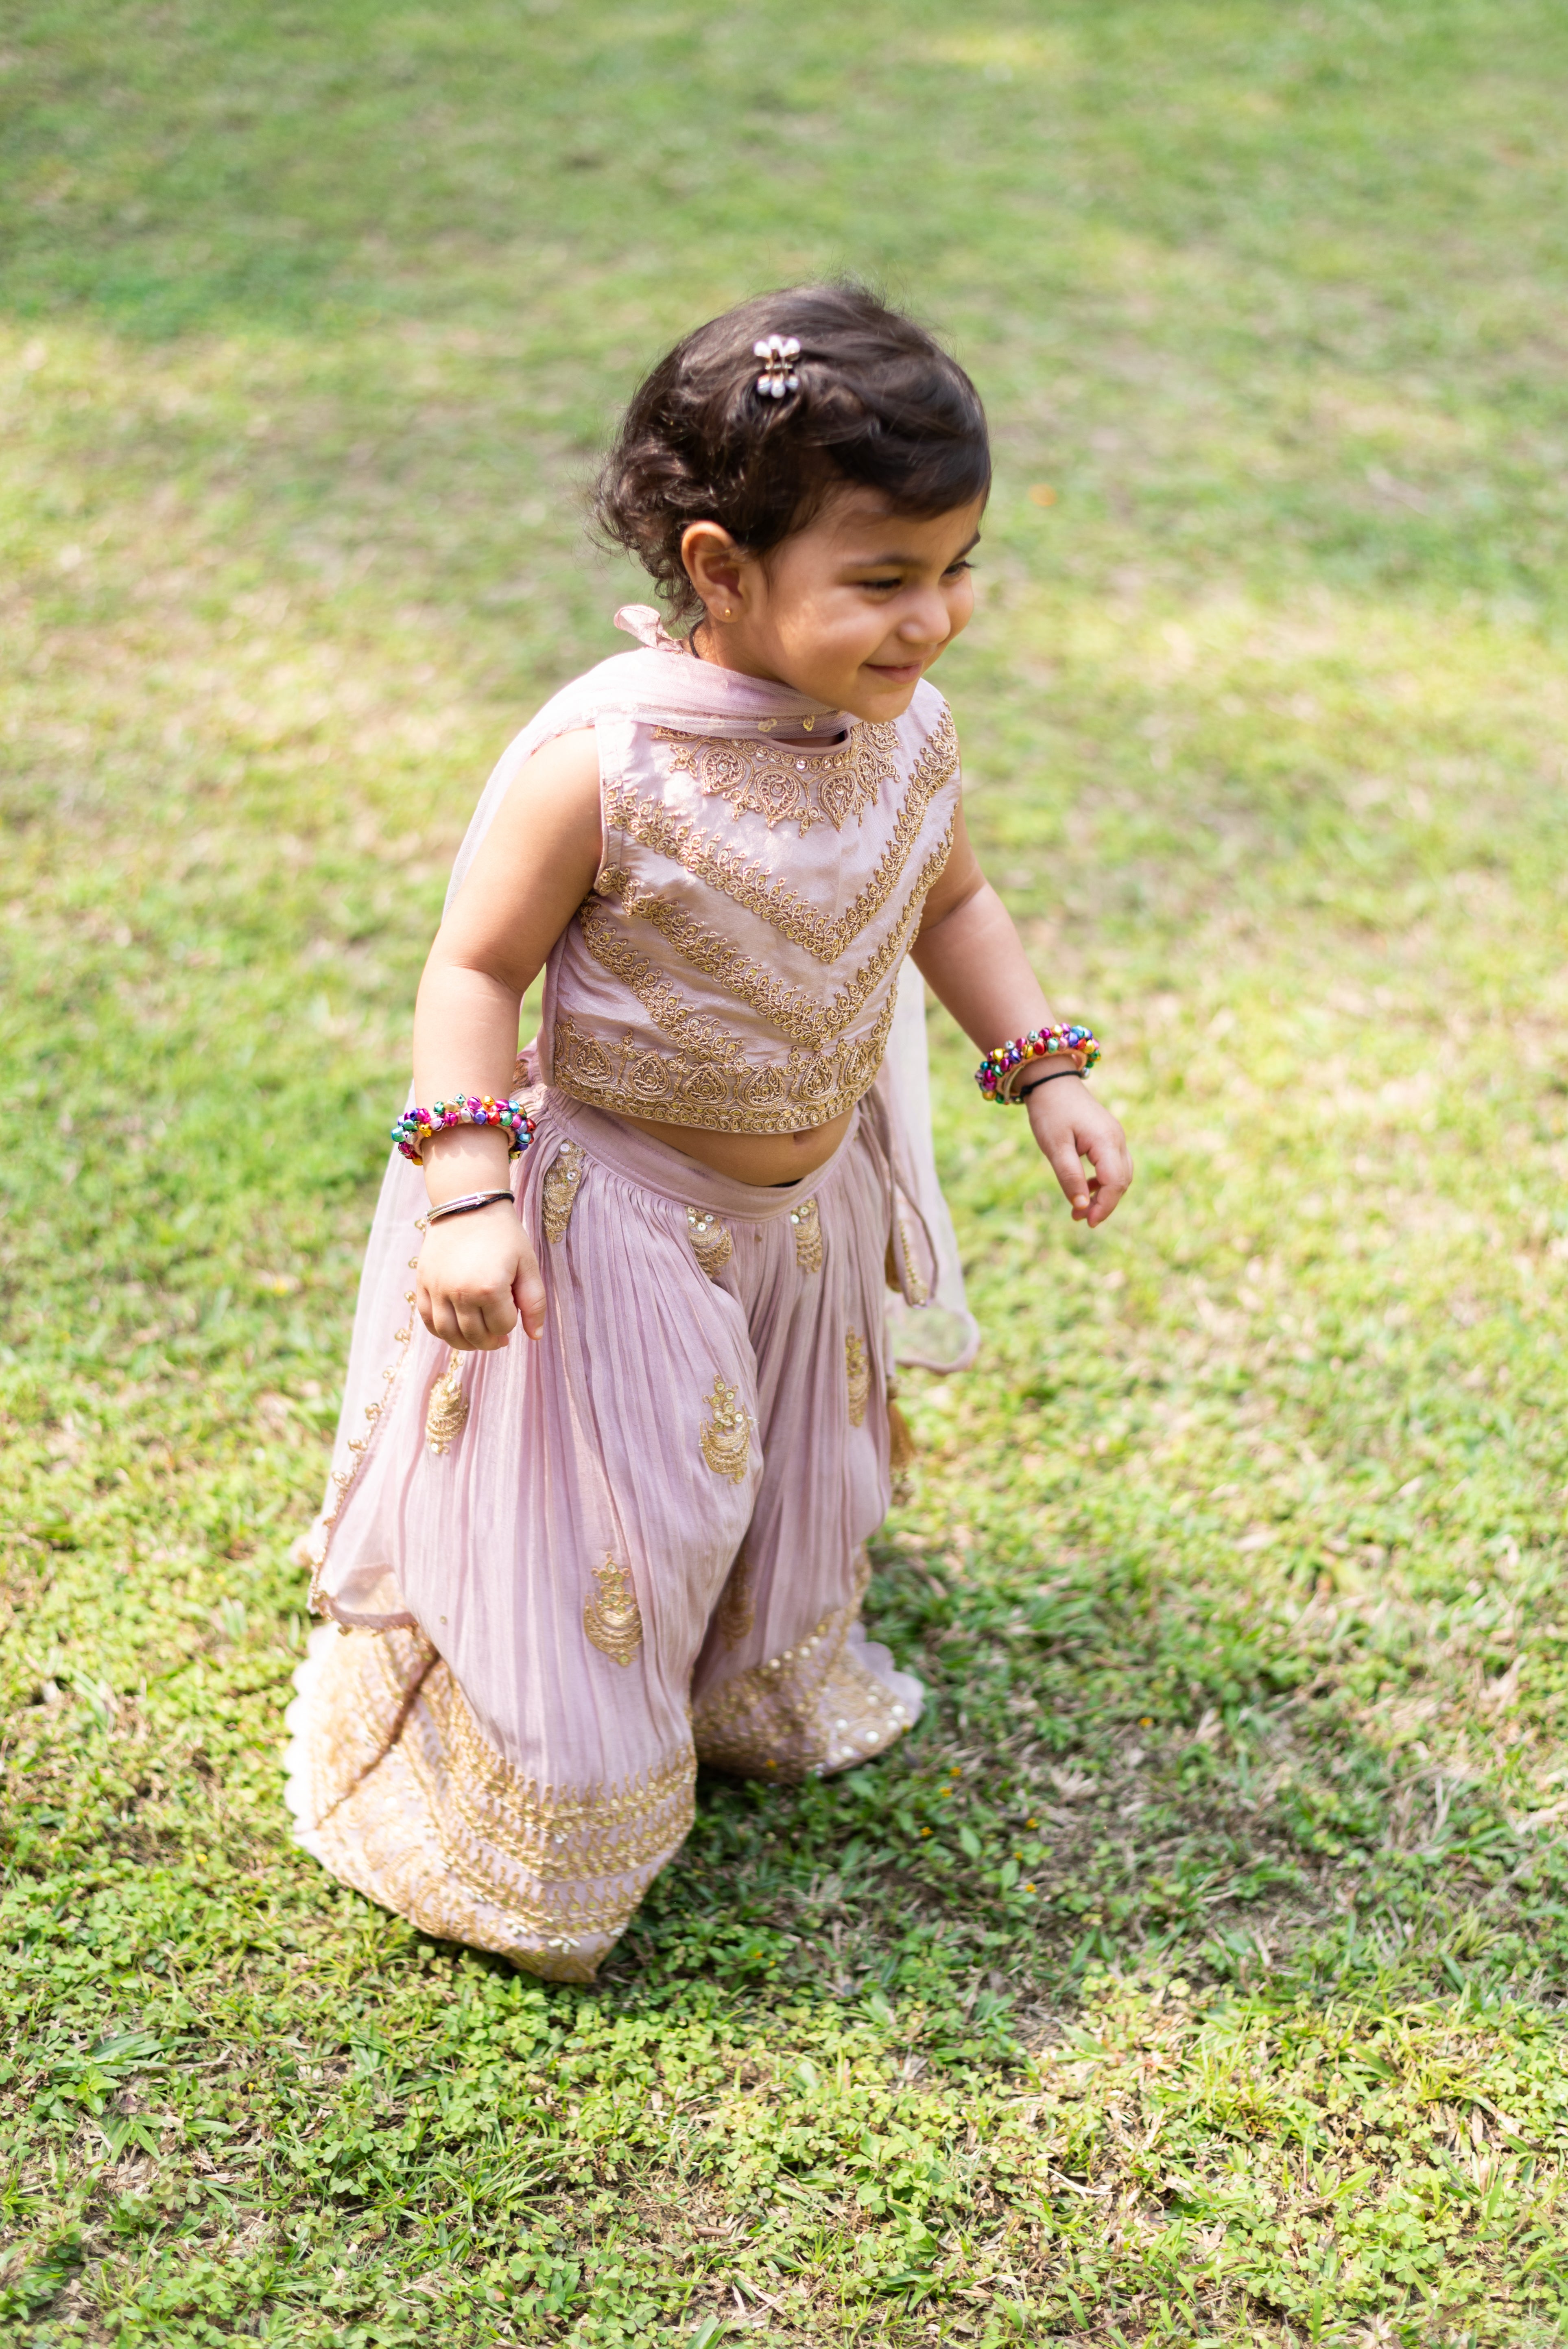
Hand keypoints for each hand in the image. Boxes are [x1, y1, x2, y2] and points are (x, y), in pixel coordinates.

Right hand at [414, 1202, 545, 1348]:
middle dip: (491, 1340)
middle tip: (500, 1337)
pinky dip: (441, 1331)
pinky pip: (428, 1320)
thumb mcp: (527, 1264)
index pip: (502, 1327)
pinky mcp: (423, 1283)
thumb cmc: (504, 1235)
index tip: (513, 1310)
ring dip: (466, 1343)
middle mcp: (459, 1292)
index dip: (512, 1323)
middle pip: (475, 1336)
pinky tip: (455, 1329)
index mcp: (489, 1288)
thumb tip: (535, 1336)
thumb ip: (534, 1302)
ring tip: (479, 1338)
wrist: (469, 1205)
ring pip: (448, 1334)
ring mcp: (437, 1289)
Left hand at [1026, 1076, 1132, 1227]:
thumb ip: (1070, 1177)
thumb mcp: (1055, 1147)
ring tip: (1079, 1210)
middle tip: (1080, 1219)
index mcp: (1107, 1141)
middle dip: (1104, 1204)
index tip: (1087, 1222)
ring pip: (1119, 1175)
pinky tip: (1084, 1190)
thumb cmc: (1050, 1111)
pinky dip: (1102, 1182)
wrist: (1050, 1080)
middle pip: (1121, 1181)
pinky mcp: (1108, 1136)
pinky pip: (1113, 1165)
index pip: (1115, 1183)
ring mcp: (1115, 1137)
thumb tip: (1082, 1206)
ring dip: (1103, 1195)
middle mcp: (1117, 1139)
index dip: (1104, 1206)